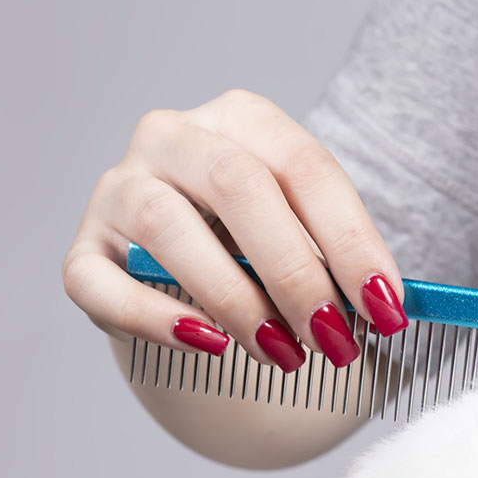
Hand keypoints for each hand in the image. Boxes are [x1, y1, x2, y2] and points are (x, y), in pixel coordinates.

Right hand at [62, 89, 407, 371]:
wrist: (192, 283)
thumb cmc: (261, 257)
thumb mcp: (310, 247)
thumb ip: (343, 268)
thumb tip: (392, 308)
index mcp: (242, 122)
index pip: (305, 168)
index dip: (352, 242)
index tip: (386, 308)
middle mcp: (174, 139)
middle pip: (239, 187)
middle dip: (297, 274)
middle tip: (335, 341)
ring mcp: (119, 192)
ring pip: (168, 229)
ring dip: (238, 301)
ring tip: (285, 355)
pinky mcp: (85, 255)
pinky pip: (105, 285)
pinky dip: (159, 319)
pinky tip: (211, 345)